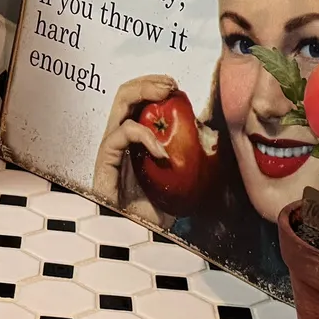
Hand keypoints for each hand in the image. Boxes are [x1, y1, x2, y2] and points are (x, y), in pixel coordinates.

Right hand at [93, 74, 178, 228]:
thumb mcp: (180, 177)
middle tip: (171, 85)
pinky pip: (123, 133)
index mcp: (136, 139)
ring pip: (121, 102)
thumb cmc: (157, 211)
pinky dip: (145, 135)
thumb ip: (190, 156)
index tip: (177, 87)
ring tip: (166, 93)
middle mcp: (120, 138)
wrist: (137, 237)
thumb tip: (214, 137)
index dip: (156, 86)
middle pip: (127, 93)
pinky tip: (162, 150)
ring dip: (144, 91)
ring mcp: (111, 147)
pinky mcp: (105, 159)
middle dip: (150, 82)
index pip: (140, 100)